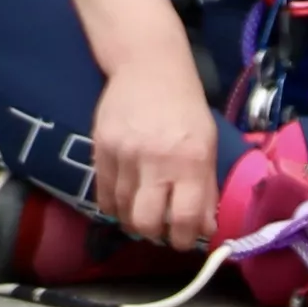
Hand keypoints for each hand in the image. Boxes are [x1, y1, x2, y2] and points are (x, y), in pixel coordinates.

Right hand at [90, 51, 218, 251]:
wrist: (148, 67)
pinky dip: (113, 205)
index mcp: (190, 159)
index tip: (181, 239)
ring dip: (132, 220)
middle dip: (153, 235)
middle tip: (159, 229)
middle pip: (145, 223)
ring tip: (142, 211)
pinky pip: (102, 194)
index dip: (182, 239)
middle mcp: (156, 160)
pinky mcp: (100, 148)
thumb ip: (206, 188)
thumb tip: (204, 229)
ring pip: (121, 211)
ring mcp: (124, 154)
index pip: (183, 218)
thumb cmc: (185, 107)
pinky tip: (124, 199)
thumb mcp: (207, 144)